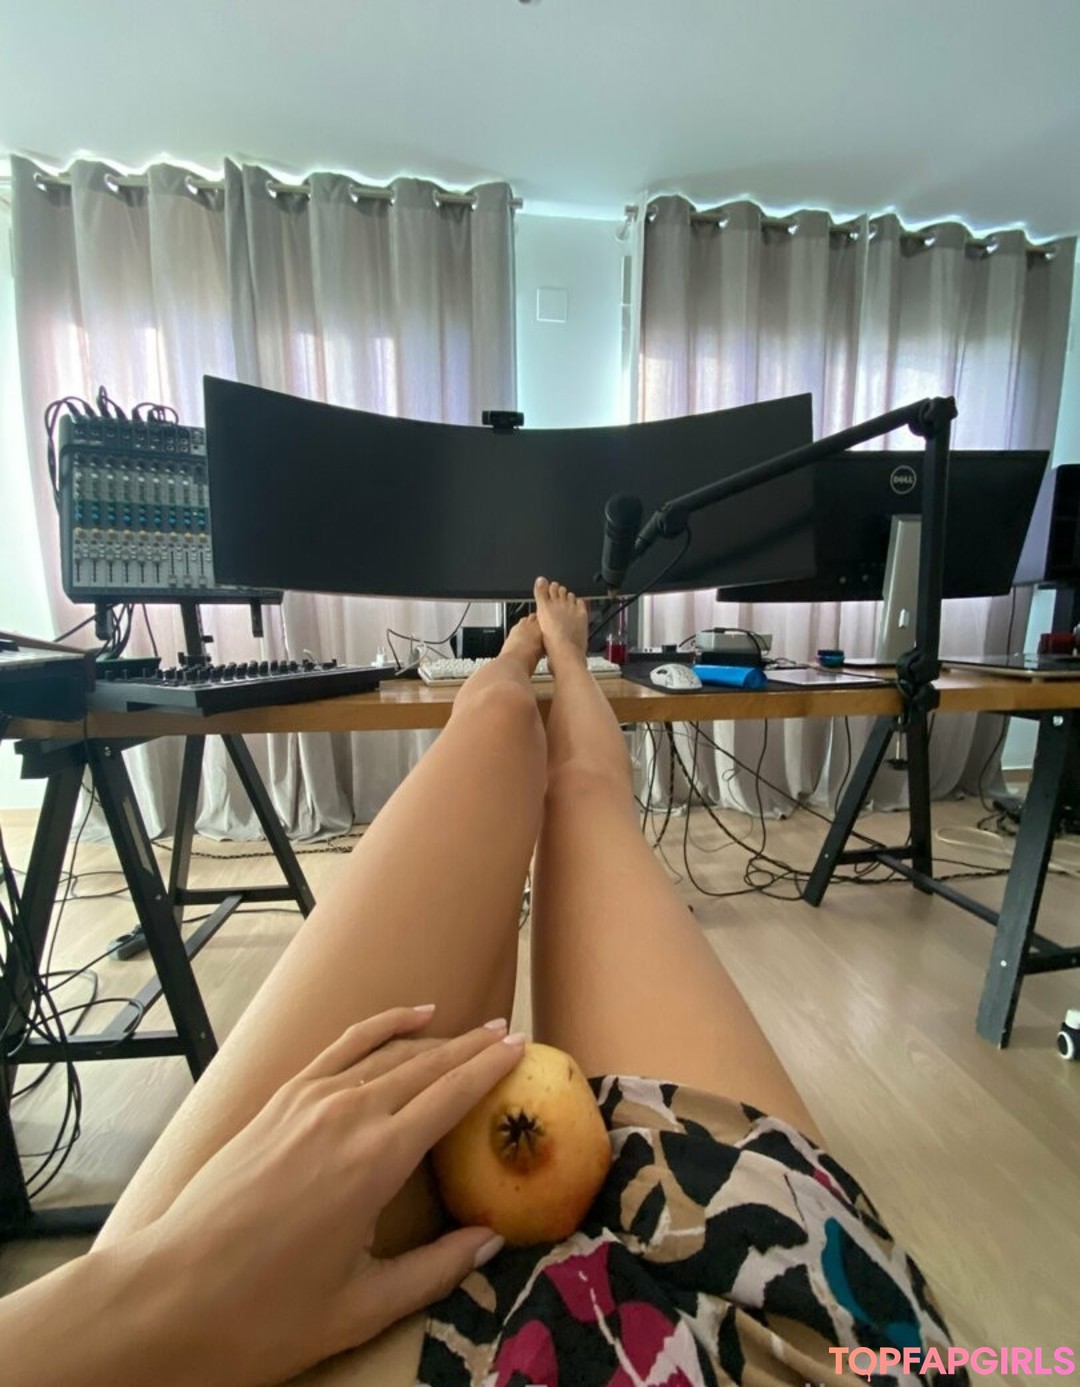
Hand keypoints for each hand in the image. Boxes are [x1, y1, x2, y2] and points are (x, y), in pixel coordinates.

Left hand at [127, 1006, 524, 1386]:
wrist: (168, 1296)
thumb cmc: (265, 1314)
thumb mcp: (362, 1307)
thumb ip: (436, 1271)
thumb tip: (493, 1241)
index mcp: (376, 1162)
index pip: (450, 1097)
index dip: (491, 1070)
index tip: (525, 1049)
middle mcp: (347, 1115)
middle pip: (425, 1066)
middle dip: (472, 1048)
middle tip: (511, 1035)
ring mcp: (308, 1100)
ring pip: (387, 1053)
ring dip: (434, 1039)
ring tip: (472, 1030)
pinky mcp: (279, 1100)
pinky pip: (341, 1048)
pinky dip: (379, 1026)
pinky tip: (408, 1017)